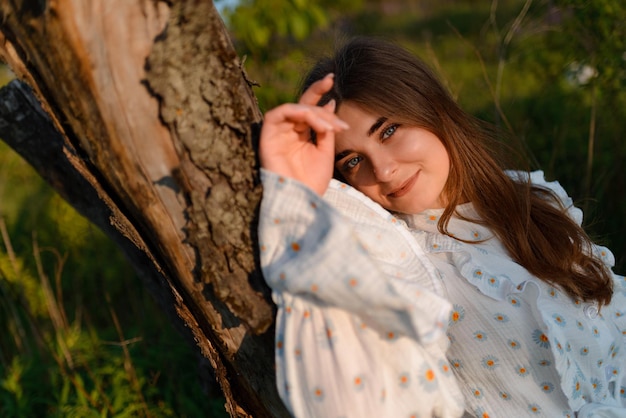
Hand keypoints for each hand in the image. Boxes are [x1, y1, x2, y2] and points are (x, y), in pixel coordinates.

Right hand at [259, 73, 348, 195]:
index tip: (333, 81)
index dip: (319, 92)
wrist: (301, 200)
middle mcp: (289, 131)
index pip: (310, 108)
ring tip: (329, 127)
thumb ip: (326, 128)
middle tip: (332, 85)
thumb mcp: (325, 151)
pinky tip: (313, 121)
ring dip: (313, 112)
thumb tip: (329, 103)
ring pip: (293, 108)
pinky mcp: (267, 136)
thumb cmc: (312, 181)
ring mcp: (277, 134)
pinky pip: (278, 114)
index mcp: (302, 134)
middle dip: (316, 90)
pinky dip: (297, 112)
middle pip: (301, 103)